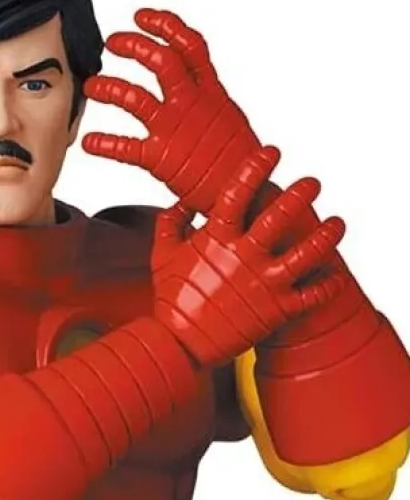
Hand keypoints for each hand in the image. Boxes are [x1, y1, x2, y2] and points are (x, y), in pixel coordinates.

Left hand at [83, 7, 259, 215]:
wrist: (247, 196)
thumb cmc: (239, 163)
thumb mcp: (228, 119)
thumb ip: (206, 100)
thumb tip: (196, 87)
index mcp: (211, 92)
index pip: (188, 46)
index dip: (165, 27)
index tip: (141, 18)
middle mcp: (192, 105)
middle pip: (161, 62)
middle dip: (134, 47)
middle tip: (112, 43)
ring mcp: (175, 130)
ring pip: (136, 97)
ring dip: (110, 88)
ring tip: (91, 86)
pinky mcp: (161, 159)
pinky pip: (127, 147)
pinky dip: (105, 143)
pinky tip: (89, 142)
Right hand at [151, 147, 345, 366]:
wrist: (178, 348)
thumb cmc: (169, 301)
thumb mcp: (162, 256)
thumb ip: (172, 222)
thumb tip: (184, 201)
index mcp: (217, 238)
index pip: (239, 192)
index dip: (256, 168)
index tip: (272, 152)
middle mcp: (244, 257)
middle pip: (279, 215)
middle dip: (299, 194)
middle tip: (313, 182)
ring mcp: (264, 284)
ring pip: (305, 254)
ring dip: (325, 236)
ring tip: (338, 224)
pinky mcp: (276, 311)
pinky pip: (311, 296)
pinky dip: (327, 285)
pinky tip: (336, 274)